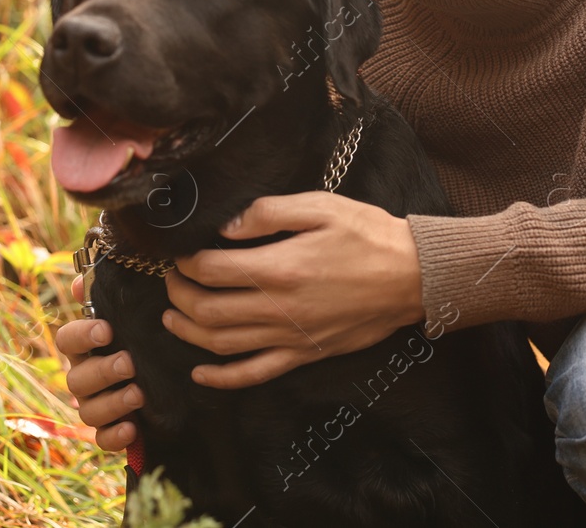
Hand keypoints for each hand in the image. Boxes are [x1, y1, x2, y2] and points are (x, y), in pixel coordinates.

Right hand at [55, 273, 144, 450]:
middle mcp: (86, 377)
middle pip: (77, 379)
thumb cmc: (145, 338)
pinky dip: (115, 436)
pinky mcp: (112, 432)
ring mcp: (96, 406)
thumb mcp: (136, 316)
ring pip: (88, 411)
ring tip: (139, 394)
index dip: (82, 335)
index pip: (67, 340)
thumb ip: (109, 297)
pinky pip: (102, 440)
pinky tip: (133, 428)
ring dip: (112, 403)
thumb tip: (81, 282)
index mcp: (87, 347)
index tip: (106, 330)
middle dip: (103, 371)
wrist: (175, 376)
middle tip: (129, 363)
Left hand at [164, 192, 424, 389]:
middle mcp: (279, 308)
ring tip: (172, 316)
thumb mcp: (320, 206)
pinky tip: (201, 372)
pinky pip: (254, 374)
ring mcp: (290, 336)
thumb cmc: (369, 236)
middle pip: (207, 310)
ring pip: (222, 344)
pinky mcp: (304, 353)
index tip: (180, 253)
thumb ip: (267, 213)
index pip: (211, 270)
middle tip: (172, 279)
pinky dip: (222, 378)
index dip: (186, 262)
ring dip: (188, 332)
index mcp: (280, 268)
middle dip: (179, 294)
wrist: (413, 276)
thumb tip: (225, 227)